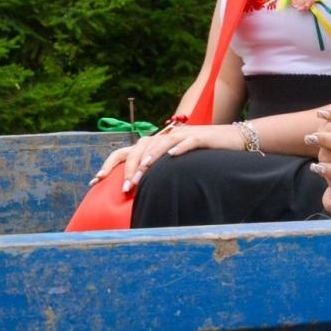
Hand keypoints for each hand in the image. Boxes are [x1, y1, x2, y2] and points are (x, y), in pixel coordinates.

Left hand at [88, 123, 243, 193]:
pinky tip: (172, 158)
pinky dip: (179, 149)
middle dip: (131, 167)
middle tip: (126, 188)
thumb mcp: (177, 165)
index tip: (96, 181)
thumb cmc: (203, 158)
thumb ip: (158, 174)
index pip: (128, 150)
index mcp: (157, 144)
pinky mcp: (202, 138)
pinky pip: (188, 141)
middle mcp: (167, 136)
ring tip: (141, 175)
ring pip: (161, 144)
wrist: (234, 140)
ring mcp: (184, 135)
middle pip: (142, 147)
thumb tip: (136, 195)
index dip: (111, 163)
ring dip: (150, 159)